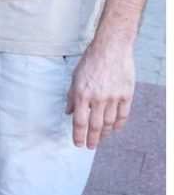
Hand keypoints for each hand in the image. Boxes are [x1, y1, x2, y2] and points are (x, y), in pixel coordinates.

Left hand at [68, 30, 135, 147]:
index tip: (78, 144)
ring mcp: (113, 97)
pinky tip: (114, 129)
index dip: (78, 135)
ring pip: (109, 123)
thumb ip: (72, 95)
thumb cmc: (91, 60)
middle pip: (95, 125)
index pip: (79, 121)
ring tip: (100, 139)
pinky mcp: (126, 96)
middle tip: (90, 146)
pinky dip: (118, 125)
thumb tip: (68, 112)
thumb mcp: (75, 75)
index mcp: (82, 92)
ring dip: (104, 133)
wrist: (111, 48)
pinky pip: (122, 116)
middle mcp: (98, 97)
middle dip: (92, 139)